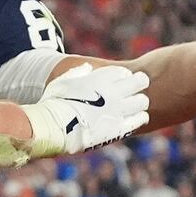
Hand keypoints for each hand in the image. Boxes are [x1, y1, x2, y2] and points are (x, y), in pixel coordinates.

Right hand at [24, 63, 150, 156]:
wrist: (53, 127)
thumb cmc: (54, 104)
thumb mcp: (63, 81)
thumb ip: (77, 72)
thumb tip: (88, 68)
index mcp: (100, 79)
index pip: (124, 72)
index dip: (123, 77)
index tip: (119, 82)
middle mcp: (113, 92)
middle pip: (140, 82)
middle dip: (138, 84)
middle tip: (134, 91)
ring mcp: (118, 110)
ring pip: (142, 101)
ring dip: (139, 102)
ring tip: (133, 106)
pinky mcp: (119, 128)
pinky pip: (139, 120)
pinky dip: (139, 118)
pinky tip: (135, 118)